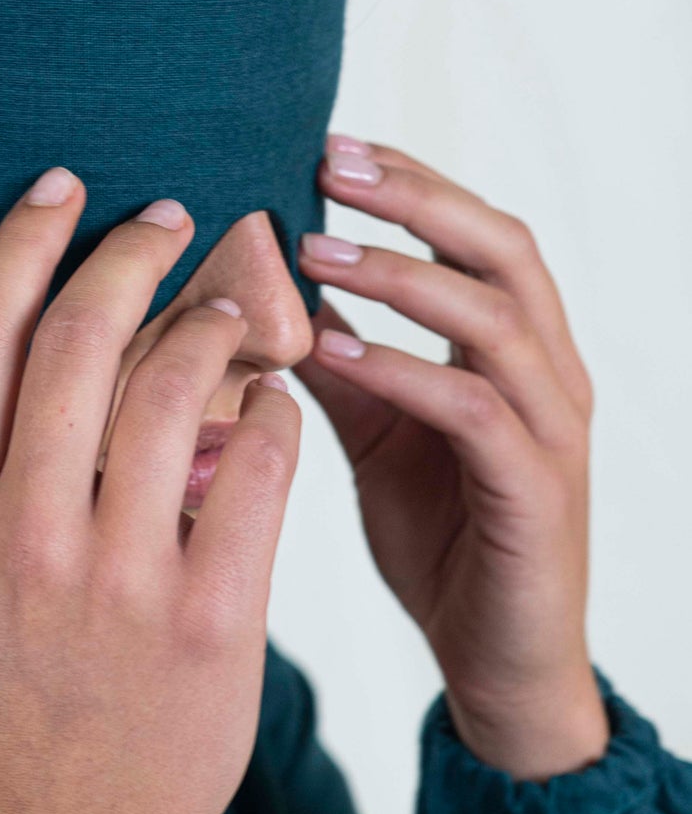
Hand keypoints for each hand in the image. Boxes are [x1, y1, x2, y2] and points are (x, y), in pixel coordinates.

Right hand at [0, 166, 299, 813]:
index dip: (22, 243)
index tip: (62, 186)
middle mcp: (22, 540)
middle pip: (77, 340)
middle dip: (130, 252)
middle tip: (172, 212)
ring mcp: (117, 583)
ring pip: (171, 389)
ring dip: (211, 324)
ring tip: (233, 311)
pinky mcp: (210, 625)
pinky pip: (252, 476)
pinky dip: (268, 419)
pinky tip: (273, 406)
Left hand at [295, 134, 607, 779]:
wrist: (500, 670)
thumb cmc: (440, 542)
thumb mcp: (376, 433)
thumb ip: (340, 360)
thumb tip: (263, 286)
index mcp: (516, 349)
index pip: (477, 232)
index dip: (411, 181)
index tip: (328, 143)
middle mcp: (548, 375)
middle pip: (502, 246)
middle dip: (415, 197)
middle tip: (329, 163)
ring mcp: (550, 432)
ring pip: (493, 317)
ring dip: (399, 275)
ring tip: (314, 250)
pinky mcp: (534, 494)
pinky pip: (474, 411)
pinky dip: (405, 371)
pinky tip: (338, 353)